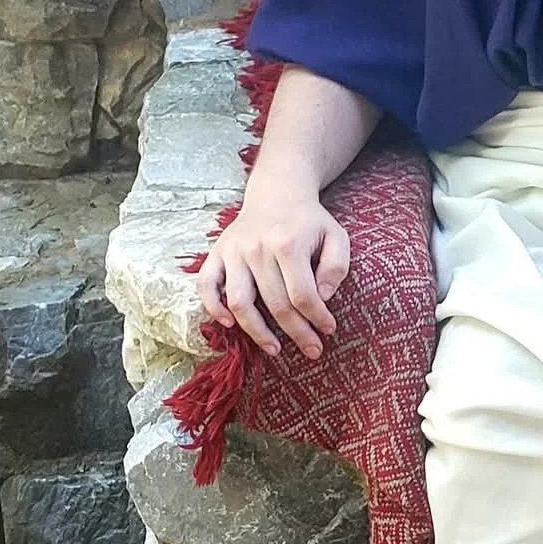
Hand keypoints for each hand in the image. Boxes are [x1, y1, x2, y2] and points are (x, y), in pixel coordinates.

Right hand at [194, 177, 350, 360]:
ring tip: (274, 349)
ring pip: (239, 302)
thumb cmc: (309, 221)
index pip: (303, 295)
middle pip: (275, 304)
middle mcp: (257, 249)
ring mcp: (233, 252)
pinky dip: (213, 307)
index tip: (328, 330)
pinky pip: (206, 285)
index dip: (317, 318)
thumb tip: (322, 298)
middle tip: (312, 350)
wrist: (277, 193)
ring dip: (256, 331)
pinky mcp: (217, 253)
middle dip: (296, 333)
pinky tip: (230, 325)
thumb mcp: (336, 236)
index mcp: (288, 244)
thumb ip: (336, 267)